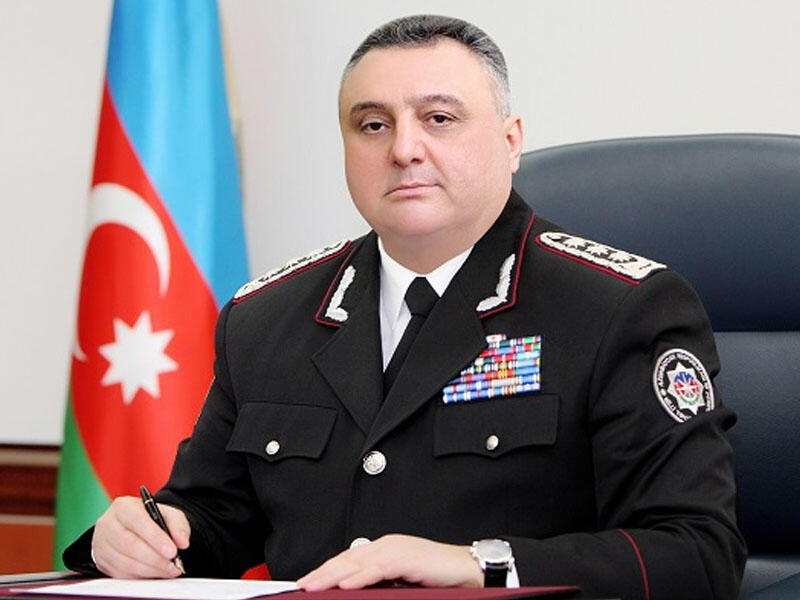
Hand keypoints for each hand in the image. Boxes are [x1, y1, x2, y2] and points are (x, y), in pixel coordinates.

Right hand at [91, 496, 190, 577]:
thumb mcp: (167, 514)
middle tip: (173, 565)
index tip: (172, 551)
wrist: (133, 528)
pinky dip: (140, 576)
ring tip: (169, 570)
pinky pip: (120, 574)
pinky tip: (155, 573)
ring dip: (150, 570)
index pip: (138, 521)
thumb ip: (178, 525)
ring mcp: (101, 544)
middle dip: (155, 558)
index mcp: (123, 507)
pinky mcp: (101, 561)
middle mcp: (107, 524)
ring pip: (125, 562)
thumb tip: (182, 542)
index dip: (155, 538)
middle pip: (130, 545)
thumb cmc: (150, 519)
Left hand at [297, 534, 482, 589]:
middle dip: (322, 573)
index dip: (326, 572)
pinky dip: (360, 576)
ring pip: (358, 562)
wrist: (469, 571)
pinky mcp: (408, 557)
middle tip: (302, 586)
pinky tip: (345, 584)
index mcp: (384, 551)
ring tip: (314, 586)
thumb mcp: (401, 584)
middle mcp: (387, 546)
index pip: (348, 561)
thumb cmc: (439, 579)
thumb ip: (380, 586)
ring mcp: (397, 549)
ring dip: (333, 575)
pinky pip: (379, 567)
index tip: (307, 584)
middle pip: (347, 560)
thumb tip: (354, 593)